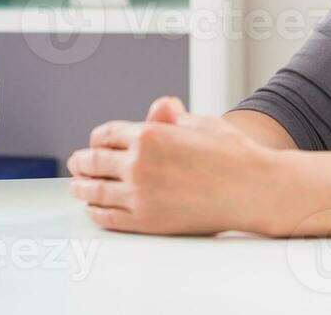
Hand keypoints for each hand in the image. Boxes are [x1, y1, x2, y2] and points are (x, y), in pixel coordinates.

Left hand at [67, 96, 279, 234]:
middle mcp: (139, 163)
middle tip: (77, 164)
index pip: (105, 135)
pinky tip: (94, 209)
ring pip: (96, 190)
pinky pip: (109, 216)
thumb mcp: (200, 124)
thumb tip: (160, 108)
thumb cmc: (233, 154)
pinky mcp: (146, 221)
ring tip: (77, 186)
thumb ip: (172, 119)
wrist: (253, 189)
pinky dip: (96, 212)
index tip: (94, 144)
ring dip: (82, 187)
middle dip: (82, 162)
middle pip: (94, 162)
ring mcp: (140, 194)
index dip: (96, 140)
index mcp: (150, 133)